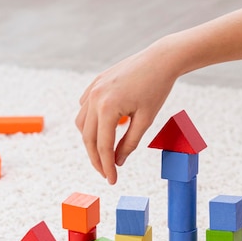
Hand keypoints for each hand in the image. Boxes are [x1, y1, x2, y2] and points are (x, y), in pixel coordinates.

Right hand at [75, 43, 177, 183]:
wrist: (159, 60)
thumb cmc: (157, 89)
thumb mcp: (146, 120)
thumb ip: (129, 143)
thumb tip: (117, 162)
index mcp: (108, 107)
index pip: (103, 146)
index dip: (107, 166)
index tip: (112, 181)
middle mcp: (95, 98)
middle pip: (88, 138)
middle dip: (96, 159)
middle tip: (107, 173)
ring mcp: (92, 89)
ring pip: (82, 124)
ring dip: (90, 141)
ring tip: (104, 154)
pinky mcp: (95, 83)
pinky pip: (84, 108)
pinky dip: (89, 123)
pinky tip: (101, 130)